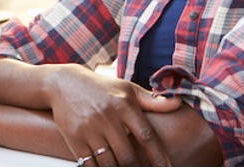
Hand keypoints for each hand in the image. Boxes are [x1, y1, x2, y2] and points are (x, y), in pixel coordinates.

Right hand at [44, 65, 179, 165]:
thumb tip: (178, 103)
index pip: (146, 136)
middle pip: (128, 155)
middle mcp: (107, 117)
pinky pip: (90, 164)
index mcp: (124, 104)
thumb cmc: (102, 88)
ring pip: (109, 164)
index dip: (158, 156)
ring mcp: (90, 129)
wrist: (64, 84)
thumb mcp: (127, 89)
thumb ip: (152, 101)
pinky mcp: (74, 139)